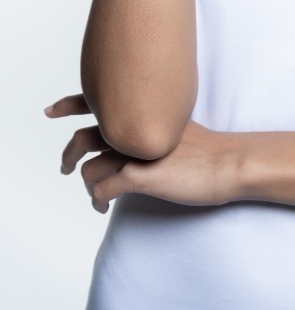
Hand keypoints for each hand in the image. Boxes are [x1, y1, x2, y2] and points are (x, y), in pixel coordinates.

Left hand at [44, 94, 243, 213]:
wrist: (228, 161)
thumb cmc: (209, 147)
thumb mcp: (177, 125)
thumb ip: (152, 126)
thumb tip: (136, 137)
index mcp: (142, 112)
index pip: (95, 102)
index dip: (69, 105)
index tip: (51, 111)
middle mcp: (133, 128)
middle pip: (83, 137)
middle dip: (69, 154)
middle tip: (66, 167)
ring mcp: (134, 152)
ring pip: (89, 168)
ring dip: (86, 184)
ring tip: (94, 196)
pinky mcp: (139, 176)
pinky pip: (101, 190)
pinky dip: (97, 201)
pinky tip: (103, 208)